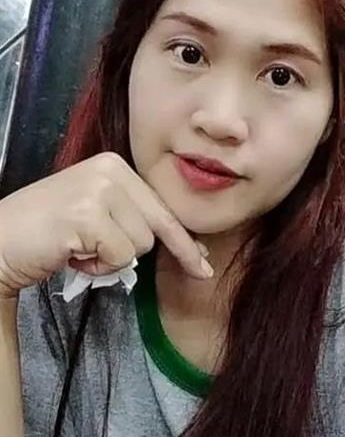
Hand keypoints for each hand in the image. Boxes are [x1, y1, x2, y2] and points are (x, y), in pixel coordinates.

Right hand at [0, 152, 211, 298]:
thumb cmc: (47, 234)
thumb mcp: (96, 215)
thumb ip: (134, 220)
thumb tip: (189, 246)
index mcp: (114, 165)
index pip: (161, 206)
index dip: (183, 239)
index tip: (203, 260)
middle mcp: (109, 170)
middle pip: (159, 224)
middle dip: (178, 252)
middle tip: (201, 271)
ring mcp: (98, 190)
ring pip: (141, 244)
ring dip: (113, 260)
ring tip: (81, 250)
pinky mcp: (87, 214)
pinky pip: (120, 257)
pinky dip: (99, 267)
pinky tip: (73, 255)